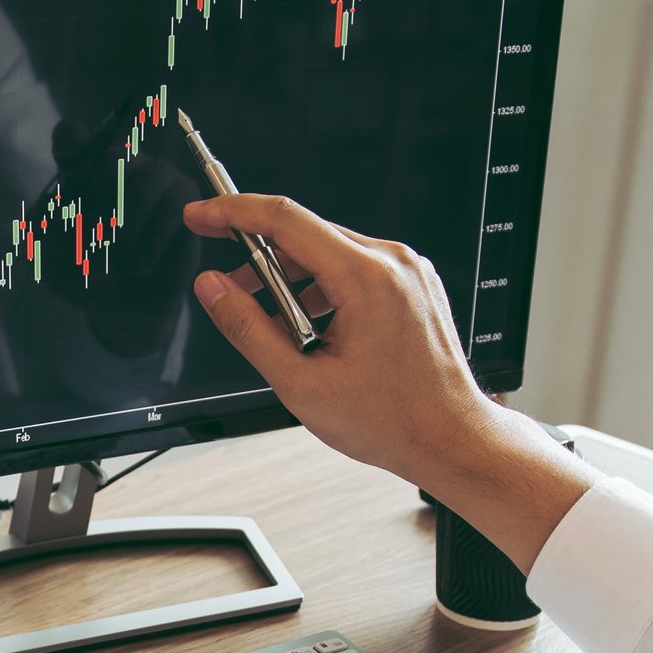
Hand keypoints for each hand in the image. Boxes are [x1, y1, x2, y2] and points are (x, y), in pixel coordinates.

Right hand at [181, 193, 598, 571]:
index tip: (202, 215)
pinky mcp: (413, 285)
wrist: (450, 440)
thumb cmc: (393, 420)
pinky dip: (324, 290)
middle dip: (259, 260)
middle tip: (230, 293)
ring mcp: (408, 272)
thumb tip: (213, 289)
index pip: (284, 220)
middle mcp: (393, 263)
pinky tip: (313, 330)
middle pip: (306, 235)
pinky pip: (356, 269)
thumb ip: (248, 329)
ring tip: (278, 330)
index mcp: (366, 278)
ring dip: (292, 281)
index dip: (232, 212)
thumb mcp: (301, 382)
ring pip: (330, 253)